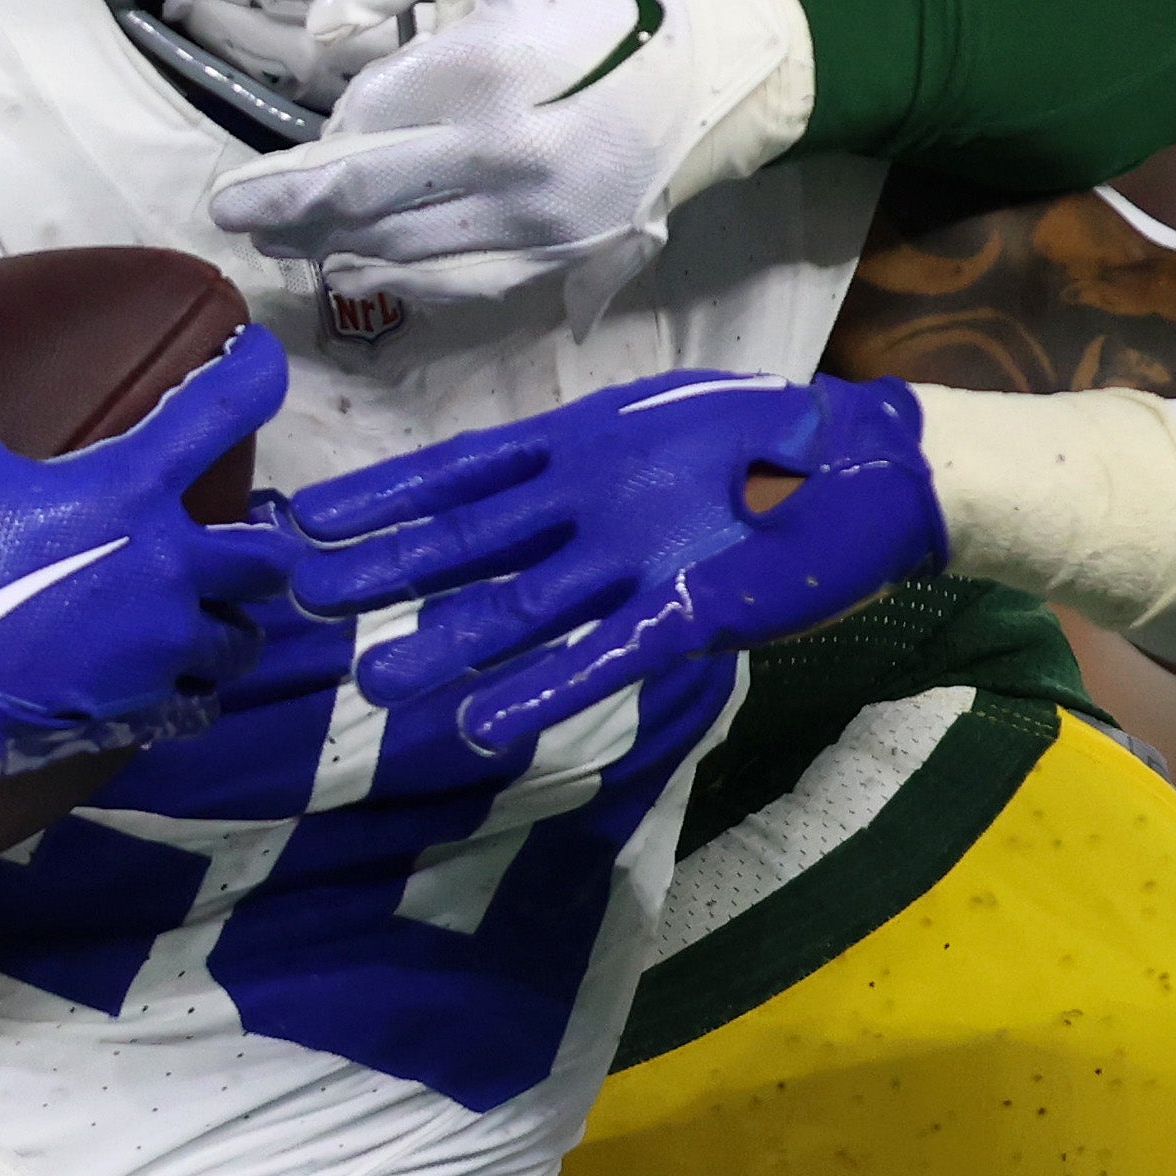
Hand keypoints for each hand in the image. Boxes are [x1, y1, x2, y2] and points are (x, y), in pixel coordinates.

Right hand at [0, 278, 296, 796]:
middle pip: (269, 554)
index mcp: (128, 491)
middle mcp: (166, 567)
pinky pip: (197, 699)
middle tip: (224, 537)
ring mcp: (159, 646)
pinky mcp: (140, 708)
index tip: (263, 359)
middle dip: (257, 546)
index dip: (257, 372)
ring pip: (240, 637)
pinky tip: (154, 674)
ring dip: (227, 621)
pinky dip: (186, 686)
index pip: (226, 408)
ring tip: (193, 611)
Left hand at [206, 0, 812, 327]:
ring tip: (286, 243)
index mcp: (487, 71)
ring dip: (334, 251)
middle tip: (231, 216)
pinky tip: (362, 268)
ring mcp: (545, 221)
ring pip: (405, 255)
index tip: (294, 134)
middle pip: (363, 204)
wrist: (736, 51)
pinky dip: (404, 278)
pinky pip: (465, 284)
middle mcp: (510, 161)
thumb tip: (318, 43)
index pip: (361, 123)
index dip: (323, 128)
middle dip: (287, 213)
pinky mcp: (573, 256)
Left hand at [290, 373, 945, 752]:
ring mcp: (638, 548)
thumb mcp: (659, 446)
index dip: (380, 496)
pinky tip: (483, 730)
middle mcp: (592, 493)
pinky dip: (543, 692)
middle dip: (382, 568)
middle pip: (466, 536)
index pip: (457, 472)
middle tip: (295, 594)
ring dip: (444, 641)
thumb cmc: (766, 450)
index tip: (306, 517)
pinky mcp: (690, 606)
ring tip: (369, 681)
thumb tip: (516, 493)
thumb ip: (588, 471)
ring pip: (519, 600)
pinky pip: (604, 657)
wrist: (880, 469)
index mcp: (582, 445)